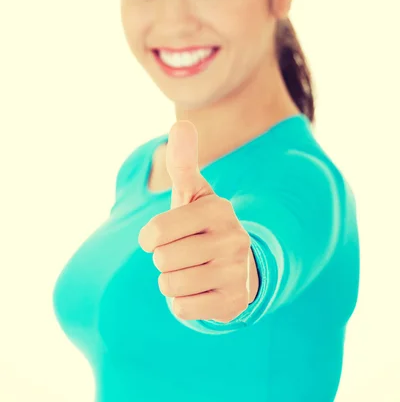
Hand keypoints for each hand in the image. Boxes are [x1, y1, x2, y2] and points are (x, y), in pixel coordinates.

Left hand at [138, 120, 251, 322]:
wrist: (237, 265)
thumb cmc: (202, 224)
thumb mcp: (193, 193)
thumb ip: (183, 162)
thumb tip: (181, 124)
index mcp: (218, 209)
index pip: (156, 231)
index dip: (150, 237)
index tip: (162, 235)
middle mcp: (233, 239)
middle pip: (162, 260)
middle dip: (163, 259)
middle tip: (183, 252)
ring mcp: (236, 273)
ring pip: (170, 285)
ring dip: (171, 280)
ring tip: (191, 269)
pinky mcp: (233, 303)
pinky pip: (182, 308)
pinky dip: (183, 302)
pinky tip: (200, 289)